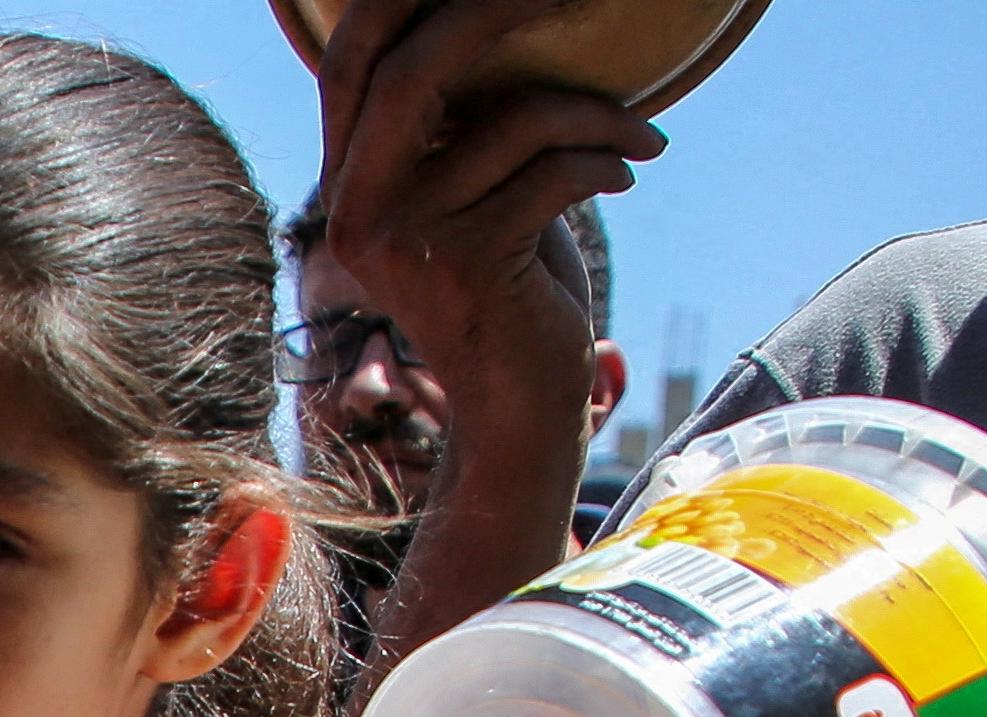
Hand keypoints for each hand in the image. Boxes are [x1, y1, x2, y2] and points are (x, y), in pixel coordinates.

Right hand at [285, 0, 661, 445]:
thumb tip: (503, 20)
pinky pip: (552, 172)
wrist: (520, 408)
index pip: (350, 62)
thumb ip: (461, 125)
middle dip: (496, 12)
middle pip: (414, 70)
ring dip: (596, 114)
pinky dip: (606, 159)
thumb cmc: (512, 289)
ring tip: (636, 134)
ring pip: (512, 121)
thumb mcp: (473, 195)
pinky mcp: (468, 267)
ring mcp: (408, 242)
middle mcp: (360, 212)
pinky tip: (629, 172)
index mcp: (351, 186)